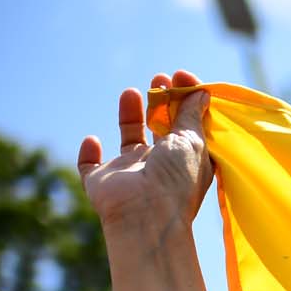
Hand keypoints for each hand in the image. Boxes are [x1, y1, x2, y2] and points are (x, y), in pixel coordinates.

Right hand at [77, 70, 212, 243]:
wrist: (145, 214)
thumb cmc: (176, 178)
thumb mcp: (192, 141)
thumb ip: (192, 116)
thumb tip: (201, 93)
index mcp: (187, 161)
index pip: (187, 126)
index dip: (185, 100)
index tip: (181, 77)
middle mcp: (160, 167)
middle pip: (159, 130)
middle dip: (160, 102)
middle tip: (161, 78)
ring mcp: (129, 174)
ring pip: (128, 141)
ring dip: (129, 116)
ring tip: (132, 91)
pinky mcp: (101, 182)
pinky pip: (90, 166)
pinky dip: (88, 154)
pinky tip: (93, 140)